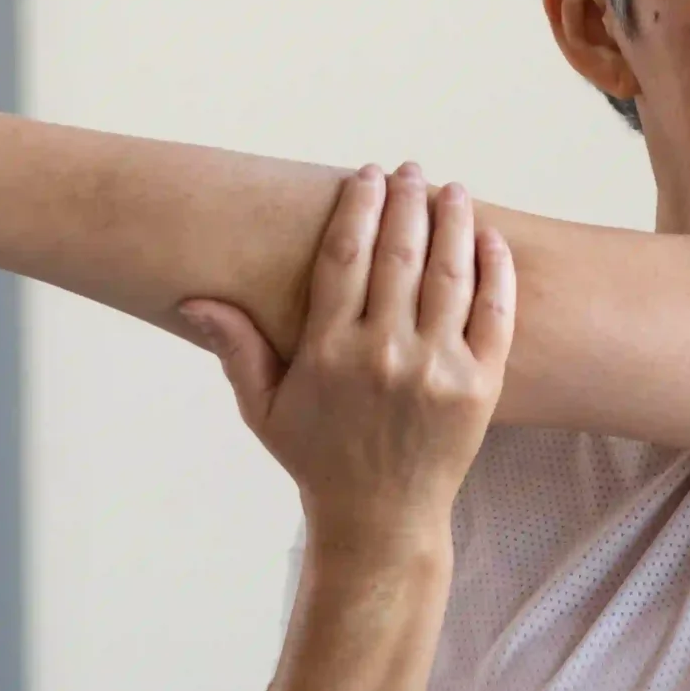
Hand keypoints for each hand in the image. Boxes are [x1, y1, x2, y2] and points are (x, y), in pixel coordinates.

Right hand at [180, 162, 514, 558]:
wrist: (381, 520)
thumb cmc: (319, 459)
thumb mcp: (264, 409)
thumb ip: (236, 349)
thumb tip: (193, 300)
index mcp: (329, 351)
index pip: (344, 256)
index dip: (358, 207)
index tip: (366, 175)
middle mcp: (384, 354)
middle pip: (400, 252)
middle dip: (407, 200)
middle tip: (411, 169)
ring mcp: (437, 369)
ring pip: (450, 274)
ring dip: (453, 222)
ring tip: (453, 191)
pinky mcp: (480, 387)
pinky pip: (495, 315)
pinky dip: (496, 271)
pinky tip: (490, 239)